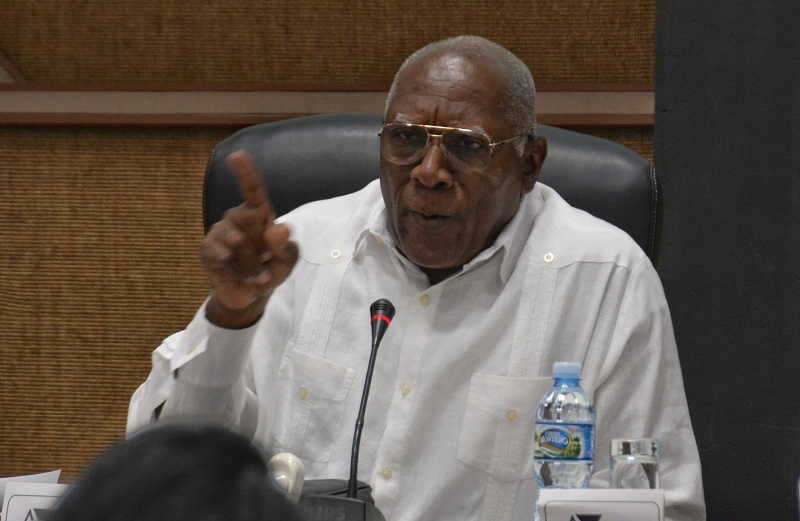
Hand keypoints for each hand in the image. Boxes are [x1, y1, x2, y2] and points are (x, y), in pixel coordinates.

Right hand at [200, 151, 298, 327]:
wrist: (249, 296)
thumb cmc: (271, 270)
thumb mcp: (286, 262)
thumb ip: (286, 246)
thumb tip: (281, 228)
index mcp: (259, 216)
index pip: (253, 190)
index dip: (245, 172)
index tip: (237, 155)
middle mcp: (237, 220)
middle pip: (242, 216)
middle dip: (257, 244)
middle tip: (267, 261)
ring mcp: (220, 234)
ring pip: (232, 239)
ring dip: (248, 260)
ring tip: (257, 274)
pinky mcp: (207, 250)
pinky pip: (217, 253)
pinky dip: (232, 267)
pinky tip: (238, 274)